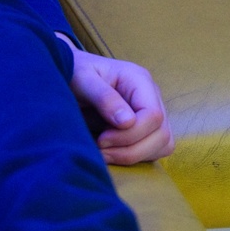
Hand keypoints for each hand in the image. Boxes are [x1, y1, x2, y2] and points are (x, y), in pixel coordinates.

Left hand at [58, 37, 174, 165]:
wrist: (67, 75)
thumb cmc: (73, 73)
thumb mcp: (82, 79)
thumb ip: (104, 98)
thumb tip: (128, 122)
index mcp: (140, 80)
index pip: (153, 116)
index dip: (130, 134)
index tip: (101, 139)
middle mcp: (152, 96)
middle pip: (162, 134)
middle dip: (130, 150)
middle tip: (100, 149)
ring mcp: (151, 113)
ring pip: (162, 145)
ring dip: (132, 156)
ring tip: (103, 153)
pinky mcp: (146, 129)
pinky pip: (153, 151)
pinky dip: (134, 158)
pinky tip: (110, 152)